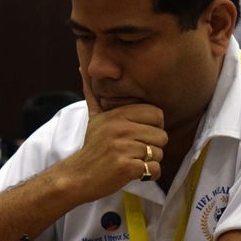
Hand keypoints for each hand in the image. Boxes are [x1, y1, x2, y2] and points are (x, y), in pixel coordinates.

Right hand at [54, 69, 166, 201]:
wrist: (77, 176)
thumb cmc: (92, 147)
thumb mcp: (93, 117)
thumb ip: (93, 93)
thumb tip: (82, 65)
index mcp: (118, 114)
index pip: (157, 114)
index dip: (153, 127)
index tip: (139, 135)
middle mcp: (120, 128)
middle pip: (162, 135)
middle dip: (153, 146)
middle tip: (135, 151)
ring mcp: (123, 147)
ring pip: (159, 153)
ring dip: (150, 161)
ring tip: (132, 160)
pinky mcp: (125, 166)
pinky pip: (154, 168)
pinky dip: (148, 174)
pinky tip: (134, 172)